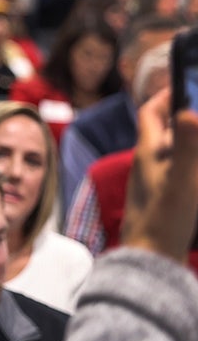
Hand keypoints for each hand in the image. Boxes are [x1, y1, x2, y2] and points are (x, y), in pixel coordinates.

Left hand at [123, 88, 197, 262]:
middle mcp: (146, 163)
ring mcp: (152, 181)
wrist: (149, 257)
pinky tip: (194, 169)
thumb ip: (187, 145)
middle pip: (162, 130)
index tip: (184, 83)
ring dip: (186, 141)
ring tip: (197, 133)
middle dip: (181, 117)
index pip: (150, 113)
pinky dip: (187, 164)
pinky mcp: (160, 198)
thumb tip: (188, 112)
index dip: (164, 95)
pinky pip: (174, 172)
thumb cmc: (165, 217)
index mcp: (147, 152)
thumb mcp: (183, 178)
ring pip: (169, 152)